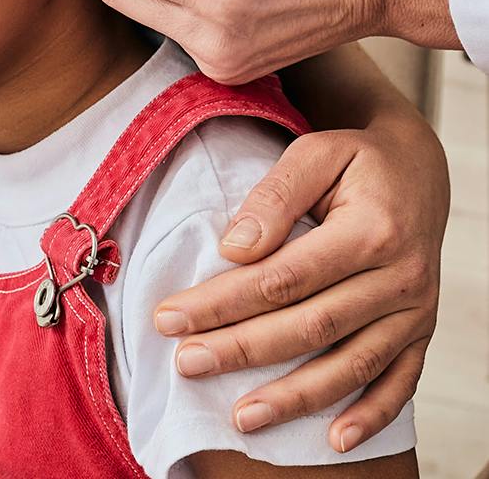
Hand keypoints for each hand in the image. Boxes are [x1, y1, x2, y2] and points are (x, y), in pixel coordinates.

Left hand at [152, 116, 447, 454]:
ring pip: (350, 365)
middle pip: (310, 326)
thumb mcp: (315, 153)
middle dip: (242, 349)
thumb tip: (234, 248)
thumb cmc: (355, 159)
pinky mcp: (422, 331)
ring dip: (295, 398)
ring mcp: (415, 311)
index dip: (224, 301)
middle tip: (186, 363)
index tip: (171, 316)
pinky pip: (400, 382)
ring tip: (240, 418)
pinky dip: (370, 416)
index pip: (284, 278)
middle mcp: (399, 278)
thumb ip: (275, 196)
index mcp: (371, 230)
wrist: (419, 170)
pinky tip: (332, 440)